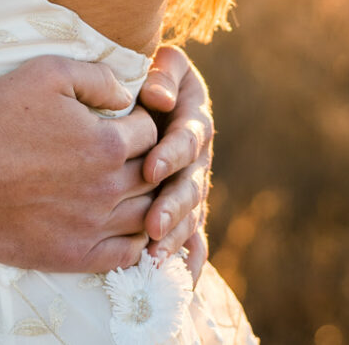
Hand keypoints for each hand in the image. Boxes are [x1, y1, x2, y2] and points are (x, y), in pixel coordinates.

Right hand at [0, 56, 158, 272]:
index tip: (127, 121)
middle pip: (153, 177)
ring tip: (135, 189)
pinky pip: (125, 256)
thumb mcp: (46, 73)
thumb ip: (96, 77)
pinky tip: (128, 229)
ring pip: (146, 218)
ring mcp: (91, 226)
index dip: (142, 123)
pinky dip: (136, 243)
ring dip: (148, 202)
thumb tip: (127, 93)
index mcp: (106, 144)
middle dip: (150, 162)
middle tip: (135, 155)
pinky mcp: (73, 255)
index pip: (151, 134)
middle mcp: (107, 188)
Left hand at [138, 45, 213, 278]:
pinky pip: (194, 238)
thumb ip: (164, 75)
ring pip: (191, 215)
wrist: (157, 92)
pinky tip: (181, 282)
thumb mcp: (164, 65)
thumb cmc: (153, 75)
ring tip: (155, 258)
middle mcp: (198, 158)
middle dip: (172, 206)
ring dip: (175, 237)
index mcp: (194, 120)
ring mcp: (193, 185)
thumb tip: (159, 98)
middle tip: (153, 225)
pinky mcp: (187, 207)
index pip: (186, 139)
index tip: (150, 168)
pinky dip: (189, 260)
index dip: (170, 154)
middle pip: (191, 185)